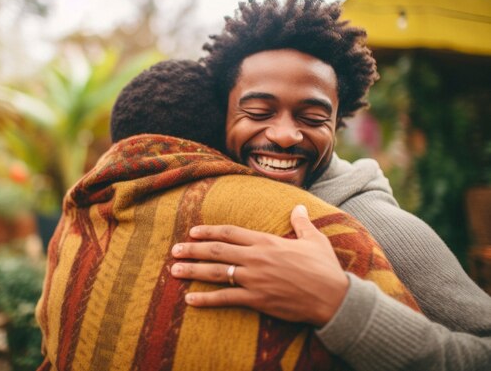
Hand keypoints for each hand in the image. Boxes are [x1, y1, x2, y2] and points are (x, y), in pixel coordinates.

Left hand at [171, 205, 348, 326]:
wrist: (333, 297)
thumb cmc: (324, 268)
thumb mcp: (314, 239)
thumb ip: (301, 222)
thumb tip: (299, 207)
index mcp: (266, 241)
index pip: (230, 232)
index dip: (209, 231)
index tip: (193, 231)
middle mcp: (255, 258)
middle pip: (216, 250)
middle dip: (193, 249)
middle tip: (175, 250)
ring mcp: (254, 279)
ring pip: (216, 272)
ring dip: (193, 270)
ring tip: (174, 270)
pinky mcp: (257, 300)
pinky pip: (226, 299)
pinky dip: (206, 299)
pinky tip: (190, 300)